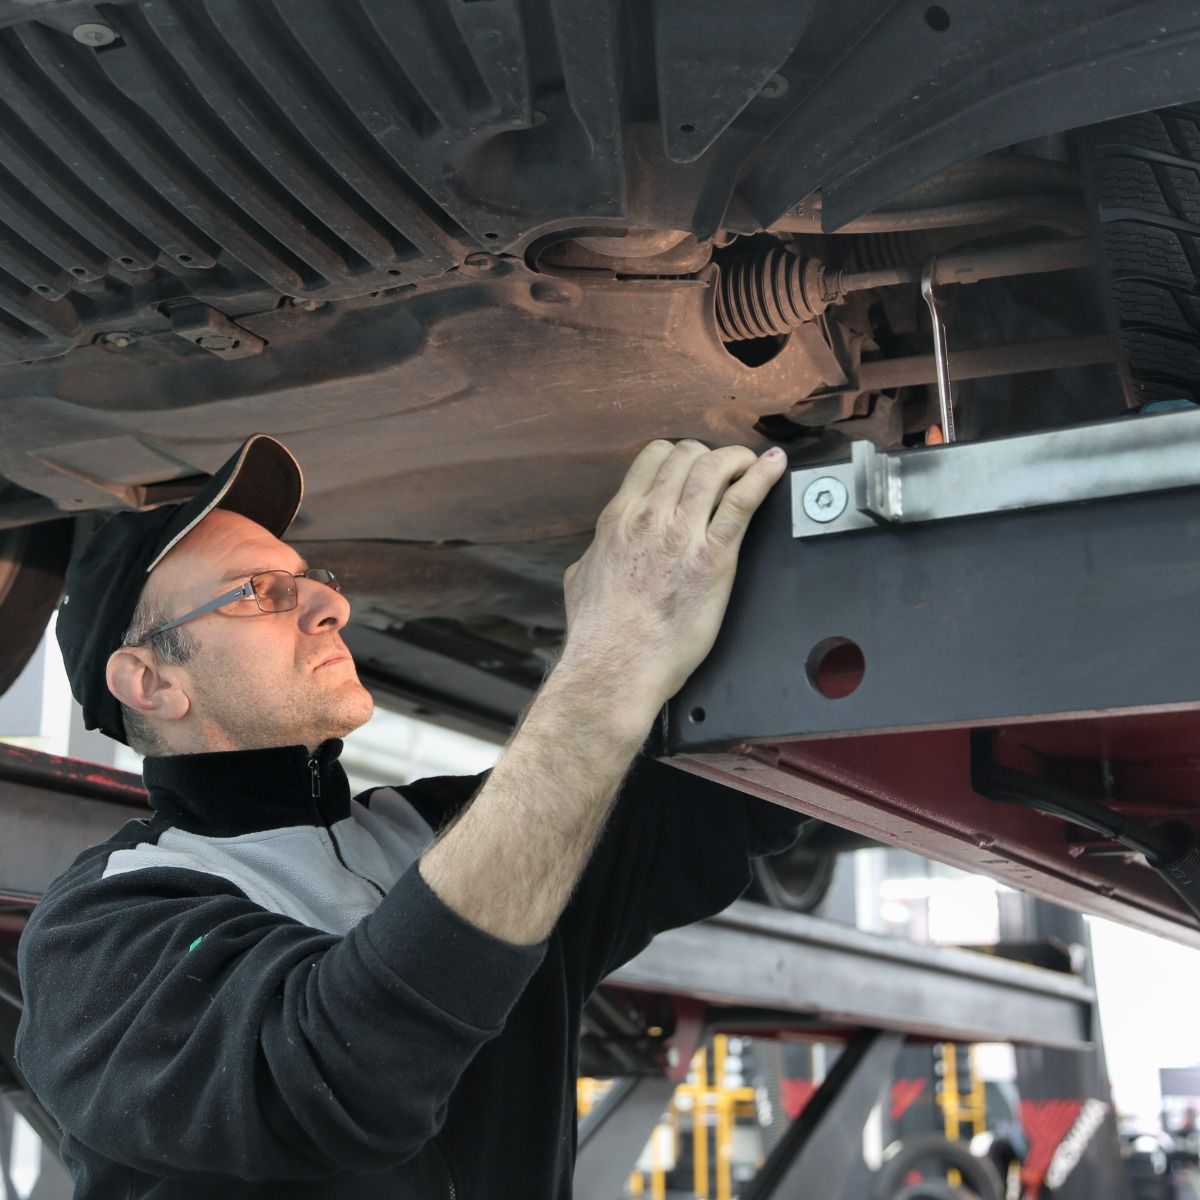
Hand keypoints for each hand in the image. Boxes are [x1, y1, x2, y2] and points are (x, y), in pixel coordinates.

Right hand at [559, 439, 786, 712]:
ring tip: (752, 463)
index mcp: (619, 518)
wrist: (616, 665)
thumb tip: (598, 551)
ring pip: (714, 469)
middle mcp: (650, 516)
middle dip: (710, 455)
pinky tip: (775, 466)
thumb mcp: (580, 577)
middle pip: (687, 456)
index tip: (692, 465)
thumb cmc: (598, 632)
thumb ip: (595, 553)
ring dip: (738, 459)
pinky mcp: (714, 558)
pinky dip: (762, 477)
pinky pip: (742, 503)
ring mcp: (682, 534)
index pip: (653, 458)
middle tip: (724, 469)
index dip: (679, 455)